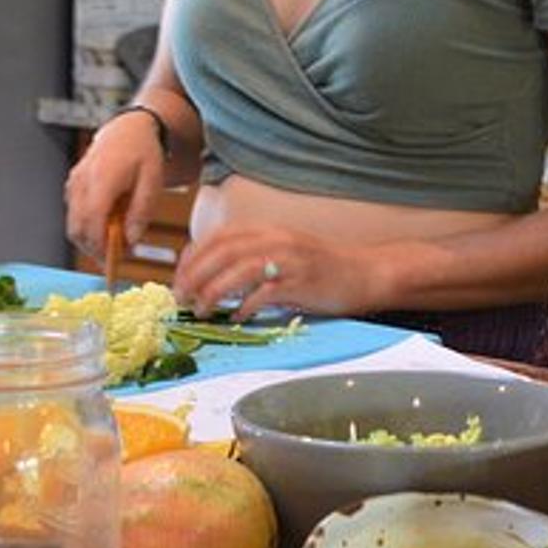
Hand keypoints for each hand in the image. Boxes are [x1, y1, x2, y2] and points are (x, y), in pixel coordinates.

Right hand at [65, 113, 164, 260]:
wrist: (129, 129)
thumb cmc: (143, 153)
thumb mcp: (153, 182)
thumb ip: (141, 212)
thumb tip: (131, 240)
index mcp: (102, 179)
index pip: (92, 220)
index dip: (99, 245)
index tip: (112, 261)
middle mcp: (82, 181)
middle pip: (77, 226)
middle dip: (93, 248)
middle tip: (114, 259)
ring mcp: (74, 182)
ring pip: (72, 223)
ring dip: (89, 239)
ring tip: (113, 245)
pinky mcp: (72, 185)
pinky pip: (74, 213)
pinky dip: (86, 226)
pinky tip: (107, 227)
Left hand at [172, 225, 385, 317]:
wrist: (368, 273)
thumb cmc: (325, 266)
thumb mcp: (286, 250)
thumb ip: (254, 255)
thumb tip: (215, 274)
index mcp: (269, 230)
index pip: (219, 237)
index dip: (193, 257)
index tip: (180, 277)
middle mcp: (276, 240)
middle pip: (221, 252)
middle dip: (194, 275)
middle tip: (180, 297)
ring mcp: (289, 261)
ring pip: (237, 271)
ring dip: (212, 292)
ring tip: (201, 310)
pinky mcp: (301, 283)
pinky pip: (262, 294)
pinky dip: (244, 307)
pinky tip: (236, 318)